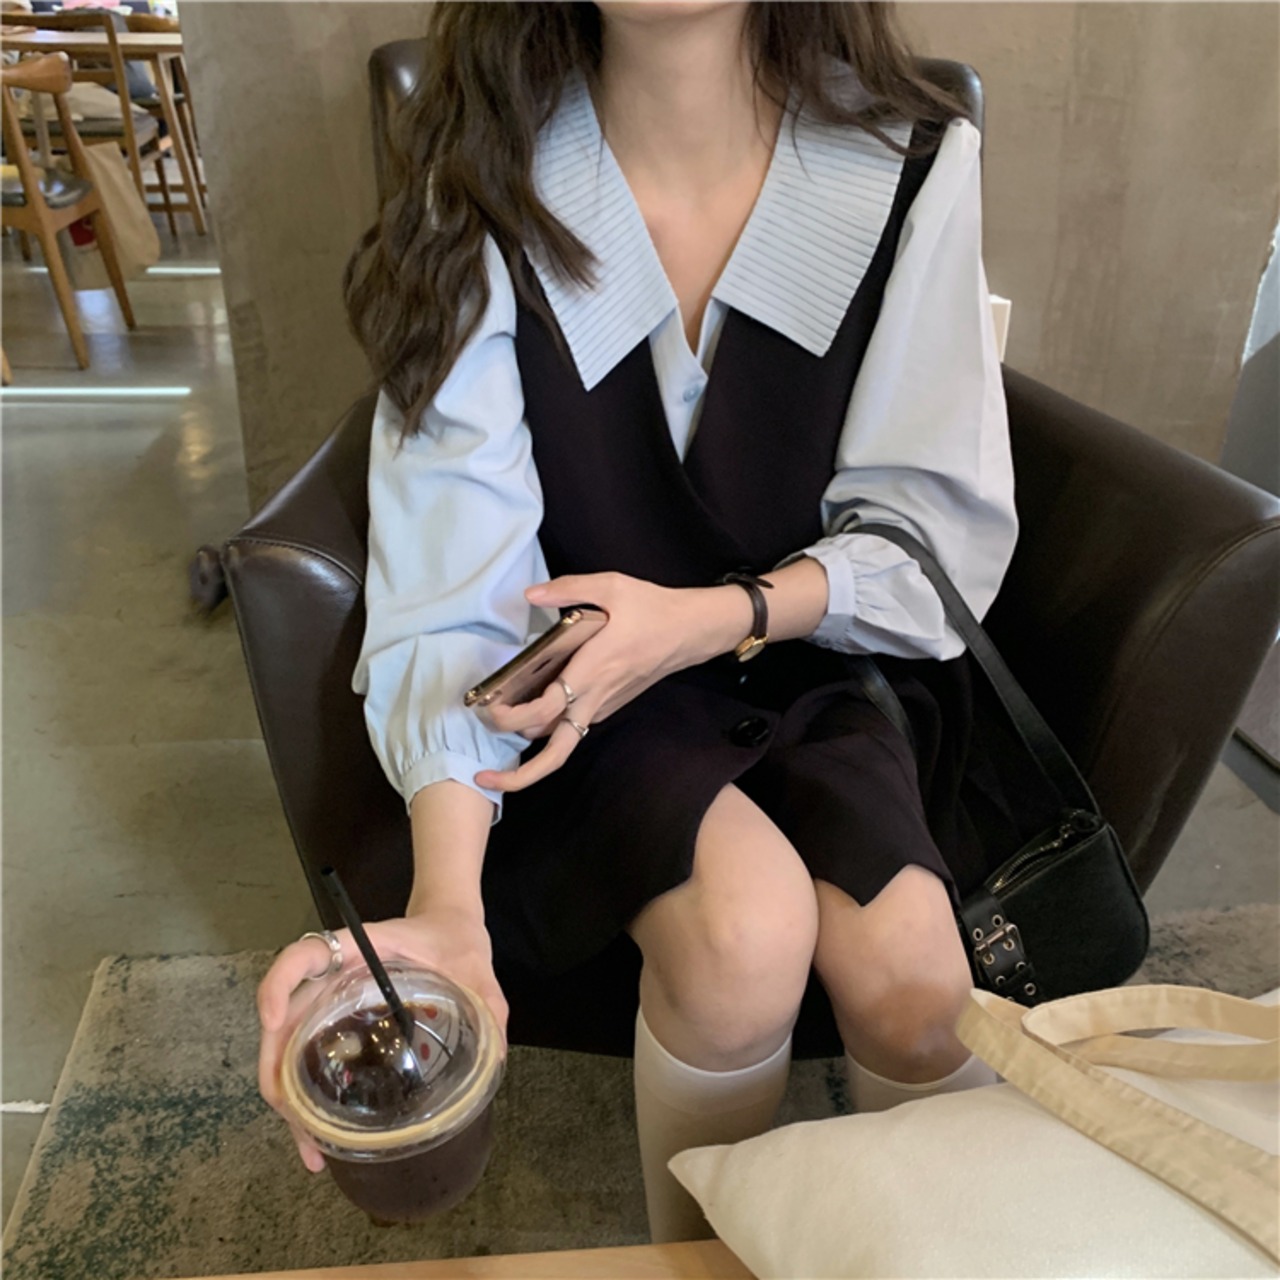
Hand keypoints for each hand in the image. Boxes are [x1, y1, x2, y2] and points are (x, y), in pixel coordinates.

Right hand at [256, 906, 507, 1172]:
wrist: (449, 925)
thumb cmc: (455, 939)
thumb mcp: (476, 967)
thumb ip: (488, 1003)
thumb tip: (496, 1055)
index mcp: (359, 950)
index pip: (303, 956)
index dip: (277, 984)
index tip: (272, 1021)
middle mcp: (334, 976)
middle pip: (282, 1021)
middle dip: (276, 1074)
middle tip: (301, 1129)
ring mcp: (332, 1001)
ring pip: (288, 1049)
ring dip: (288, 1099)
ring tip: (312, 1150)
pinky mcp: (339, 1022)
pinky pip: (309, 1057)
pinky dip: (306, 1096)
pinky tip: (321, 1134)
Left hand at [474, 571, 751, 793]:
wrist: (690, 631)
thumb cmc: (652, 609)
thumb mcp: (611, 585)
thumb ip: (568, 588)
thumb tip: (530, 594)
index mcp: (590, 671)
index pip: (544, 710)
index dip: (510, 717)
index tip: (487, 707)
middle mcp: (593, 698)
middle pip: (554, 754)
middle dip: (517, 773)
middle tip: (483, 769)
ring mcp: (602, 707)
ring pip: (561, 746)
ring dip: (529, 755)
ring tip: (496, 745)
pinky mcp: (607, 706)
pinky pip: (571, 729)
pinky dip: (546, 731)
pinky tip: (525, 713)